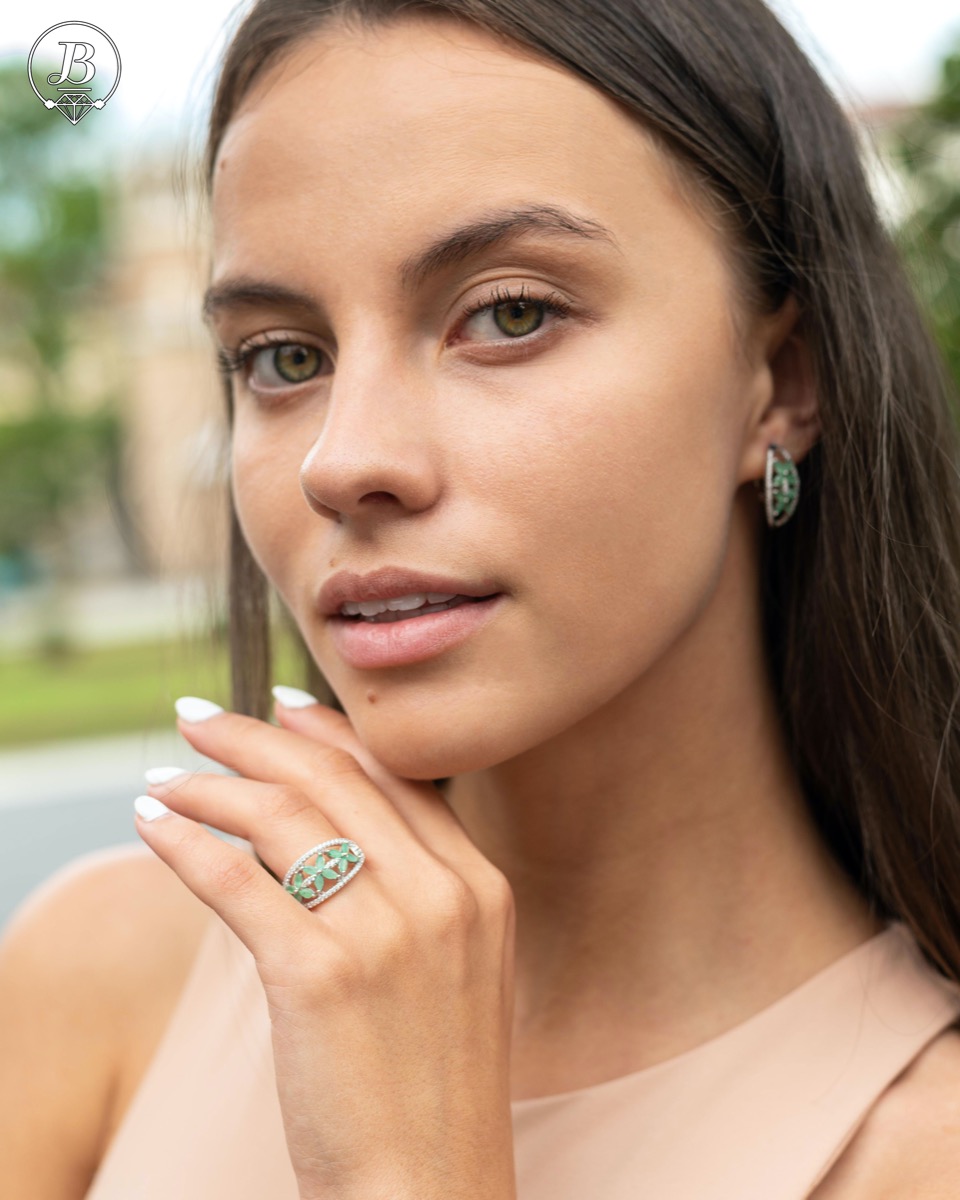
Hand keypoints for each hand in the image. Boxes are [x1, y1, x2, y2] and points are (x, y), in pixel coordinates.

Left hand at [134, 692, 517, 1199]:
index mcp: (480, 886)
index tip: (280, 704)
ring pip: (282, 816)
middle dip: (255, 737)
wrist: (430, 1192)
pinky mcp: (321, 976)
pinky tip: (152, 825)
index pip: (393, 777)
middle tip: (198, 718)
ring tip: (164, 778)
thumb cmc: (430, 1089)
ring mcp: (387, 932)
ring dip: (209, 785)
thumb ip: (416, 892)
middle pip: (333, 779)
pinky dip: (184, 844)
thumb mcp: (456, 972)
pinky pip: (236, 880)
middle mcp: (442, 894)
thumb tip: (332, 832)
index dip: (328, 732)